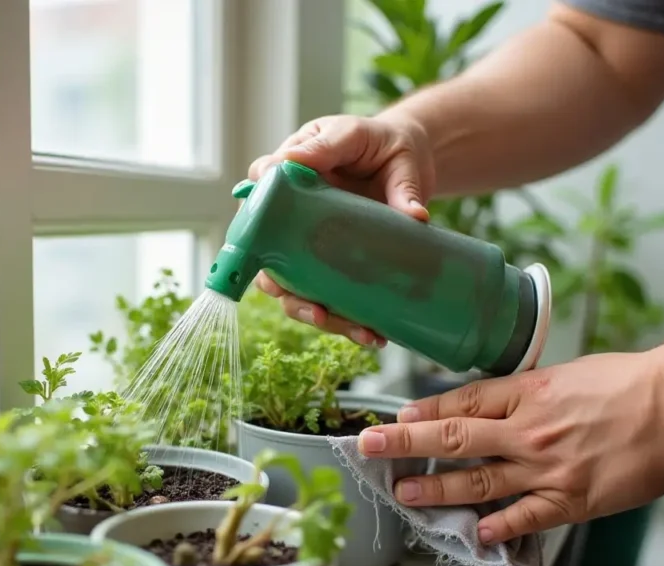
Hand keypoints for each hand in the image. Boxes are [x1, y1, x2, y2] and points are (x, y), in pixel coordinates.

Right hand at [247, 113, 435, 346]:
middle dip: (286, 290)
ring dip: (317, 315)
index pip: (257, 197)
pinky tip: (372, 333)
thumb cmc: (378, 141)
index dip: (254, 224)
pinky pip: (327, 297)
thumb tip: (408, 212)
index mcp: (286, 175)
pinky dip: (346, 320)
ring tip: (357, 330)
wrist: (409, 160)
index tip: (270, 247)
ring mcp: (308, 246)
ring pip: (294, 288)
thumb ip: (362, 160)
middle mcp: (289, 217)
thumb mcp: (360, 134)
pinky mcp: (331, 266)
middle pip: (267, 257)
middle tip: (316, 310)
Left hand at [355, 351, 663, 543]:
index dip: (423, 411)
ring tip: (404, 493)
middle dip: (405, 443)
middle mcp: (526, 431)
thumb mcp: (565, 374)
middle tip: (370, 446)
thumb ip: (523, 393)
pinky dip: (497, 527)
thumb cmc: (627, 385)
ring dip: (435, 489)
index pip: (461, 401)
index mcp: (526, 393)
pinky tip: (472, 534)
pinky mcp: (571, 499)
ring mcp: (545, 468)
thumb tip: (487, 403)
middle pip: (454, 438)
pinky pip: (525, 517)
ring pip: (478, 480)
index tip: (395, 417)